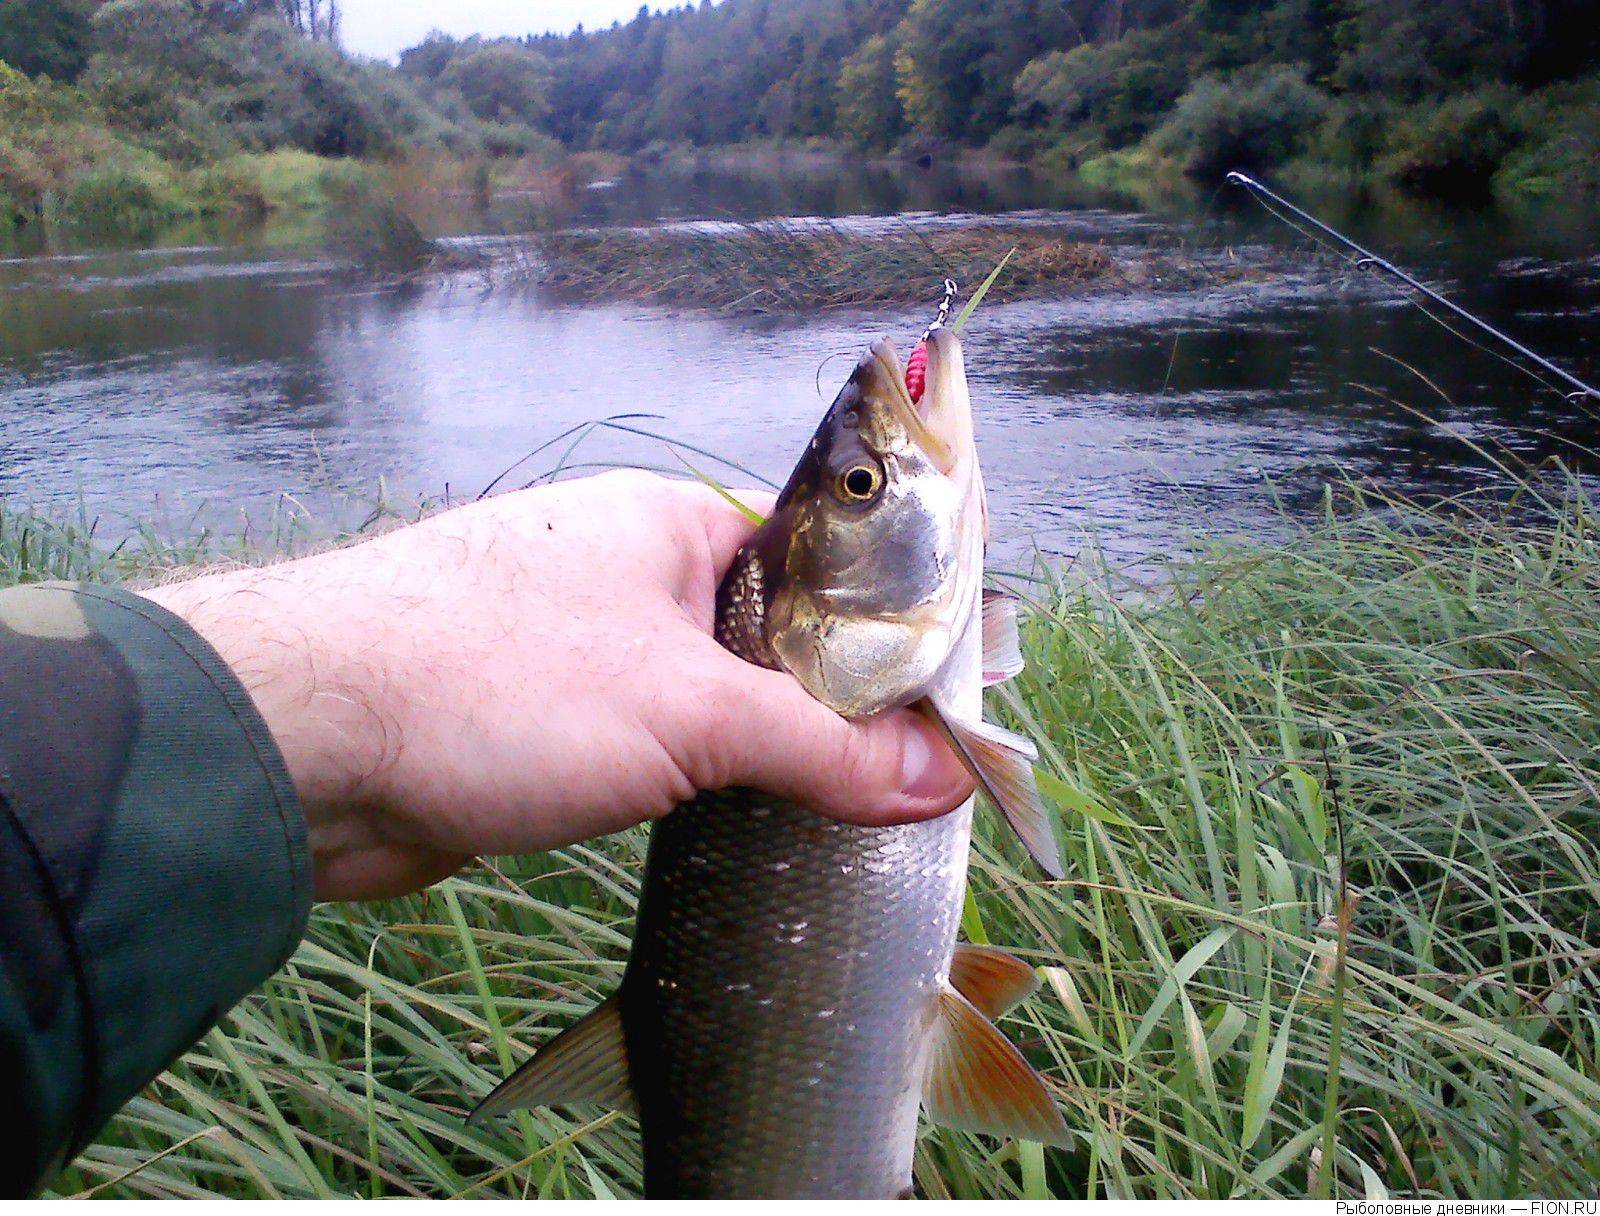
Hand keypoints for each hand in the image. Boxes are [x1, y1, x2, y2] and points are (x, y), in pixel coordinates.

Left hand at [143, 471, 973, 900]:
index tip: (936, 710)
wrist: (301, 746)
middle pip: (765, 642)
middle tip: (893, 784)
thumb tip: (935, 778)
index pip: (815, 568)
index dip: (880, 637)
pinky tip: (727, 831)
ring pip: (703, 700)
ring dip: (751, 756)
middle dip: (822, 712)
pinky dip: (687, 784)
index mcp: (671, 525)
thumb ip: (821, 745)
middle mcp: (626, 572)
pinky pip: (645, 745)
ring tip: (826, 817)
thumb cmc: (495, 682)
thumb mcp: (688, 714)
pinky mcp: (536, 720)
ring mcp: (576, 646)